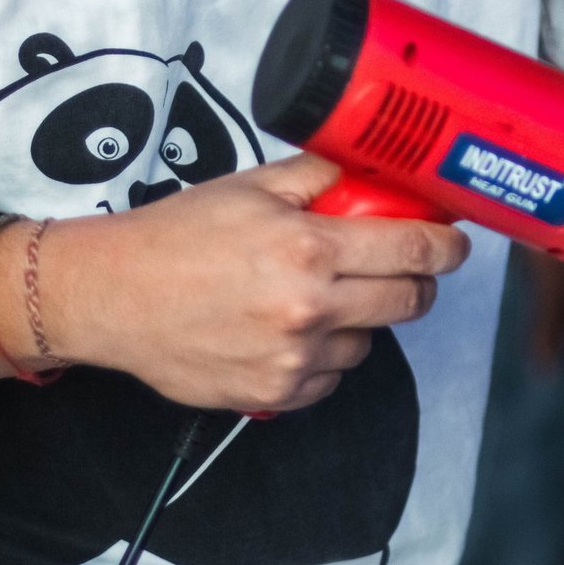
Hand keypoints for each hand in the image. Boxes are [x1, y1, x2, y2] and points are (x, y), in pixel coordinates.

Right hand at [42, 155, 470, 411]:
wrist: (110, 296)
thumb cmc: (174, 238)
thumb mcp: (250, 187)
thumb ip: (320, 178)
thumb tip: (374, 170)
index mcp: (309, 248)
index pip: (413, 250)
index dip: (446, 247)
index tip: (453, 245)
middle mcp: (309, 308)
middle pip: (408, 302)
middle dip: (416, 284)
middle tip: (401, 271)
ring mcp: (295, 357)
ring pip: (369, 344)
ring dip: (358, 322)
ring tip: (314, 300)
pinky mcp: (276, 394)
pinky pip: (331, 379)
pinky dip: (322, 358)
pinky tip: (285, 332)